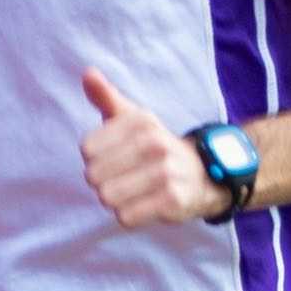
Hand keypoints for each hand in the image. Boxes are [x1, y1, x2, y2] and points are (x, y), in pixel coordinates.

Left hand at [78, 67, 214, 227]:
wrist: (203, 174)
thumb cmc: (156, 147)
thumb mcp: (134, 119)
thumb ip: (106, 97)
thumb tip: (88, 73)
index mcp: (140, 121)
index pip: (87, 149)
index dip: (95, 158)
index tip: (114, 157)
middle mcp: (153, 143)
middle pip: (94, 175)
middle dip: (104, 181)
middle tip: (124, 177)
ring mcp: (165, 173)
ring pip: (108, 197)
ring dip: (115, 200)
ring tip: (133, 191)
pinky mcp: (172, 201)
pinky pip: (125, 217)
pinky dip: (129, 215)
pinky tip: (144, 205)